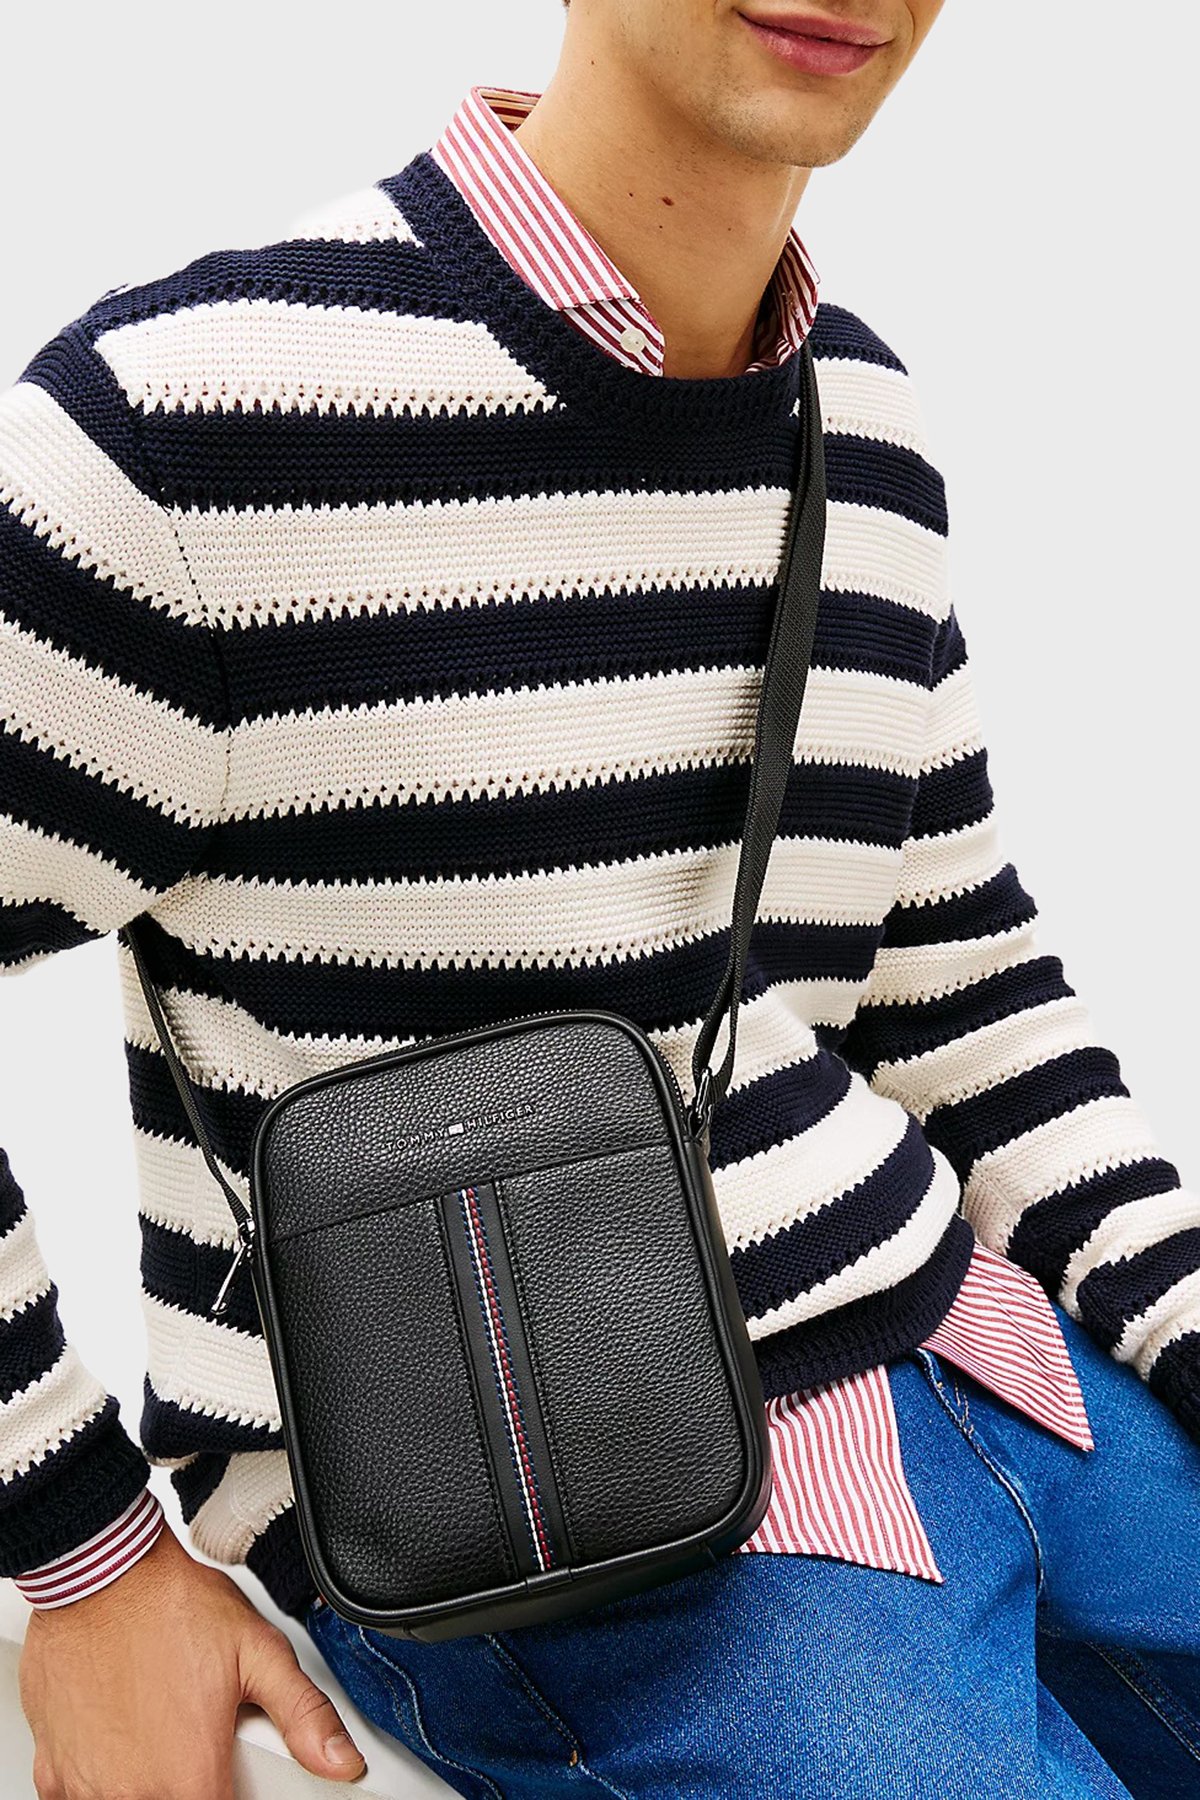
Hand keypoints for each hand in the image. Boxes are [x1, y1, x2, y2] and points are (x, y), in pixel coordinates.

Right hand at [18, 1523, 365, 1797]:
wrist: (103, 1572)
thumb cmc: (171, 1604)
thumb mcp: (258, 1651)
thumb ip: (303, 1714)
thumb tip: (342, 1759)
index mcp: (191, 1777)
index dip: (234, 1796)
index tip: (229, 1772)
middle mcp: (135, 1793)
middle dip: (190, 1786)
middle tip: (194, 1740)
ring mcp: (88, 1787)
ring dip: (145, 1786)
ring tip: (159, 1736)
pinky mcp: (52, 1772)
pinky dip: (98, 1783)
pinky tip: (116, 1744)